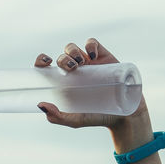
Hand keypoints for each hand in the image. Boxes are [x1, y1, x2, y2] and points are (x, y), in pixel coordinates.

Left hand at [34, 38, 149, 130]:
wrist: (124, 115)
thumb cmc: (97, 117)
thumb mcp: (75, 120)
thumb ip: (58, 117)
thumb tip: (40, 104)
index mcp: (62, 82)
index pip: (46, 66)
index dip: (41, 60)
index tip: (45, 63)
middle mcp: (73, 70)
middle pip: (61, 56)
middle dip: (62, 59)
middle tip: (71, 68)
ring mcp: (88, 62)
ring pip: (73, 48)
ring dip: (72, 51)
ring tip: (80, 63)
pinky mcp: (103, 57)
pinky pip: (92, 43)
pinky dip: (90, 45)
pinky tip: (92, 55)